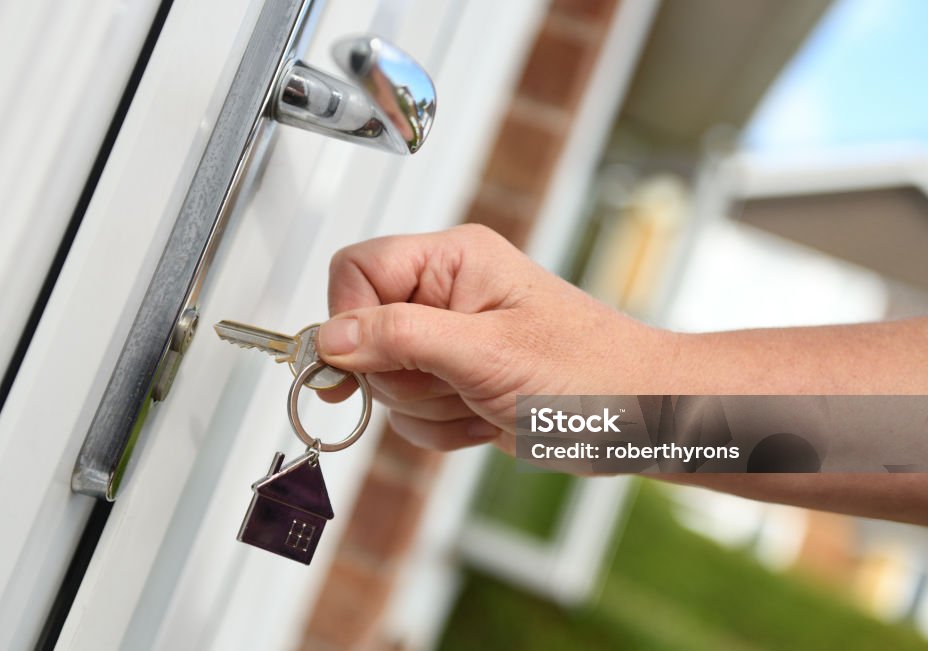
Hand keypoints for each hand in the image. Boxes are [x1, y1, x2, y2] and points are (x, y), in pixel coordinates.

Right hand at [317, 225, 671, 452]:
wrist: (638, 417)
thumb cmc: (591, 373)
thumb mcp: (486, 353)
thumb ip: (401, 338)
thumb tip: (329, 337)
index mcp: (453, 259)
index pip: (356, 271)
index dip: (348, 320)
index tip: (355, 364)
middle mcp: (445, 293)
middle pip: (364, 336)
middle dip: (406, 377)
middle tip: (458, 381)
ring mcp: (449, 340)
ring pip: (386, 383)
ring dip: (431, 408)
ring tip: (484, 399)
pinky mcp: (455, 380)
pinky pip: (410, 413)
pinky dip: (443, 429)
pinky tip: (486, 418)